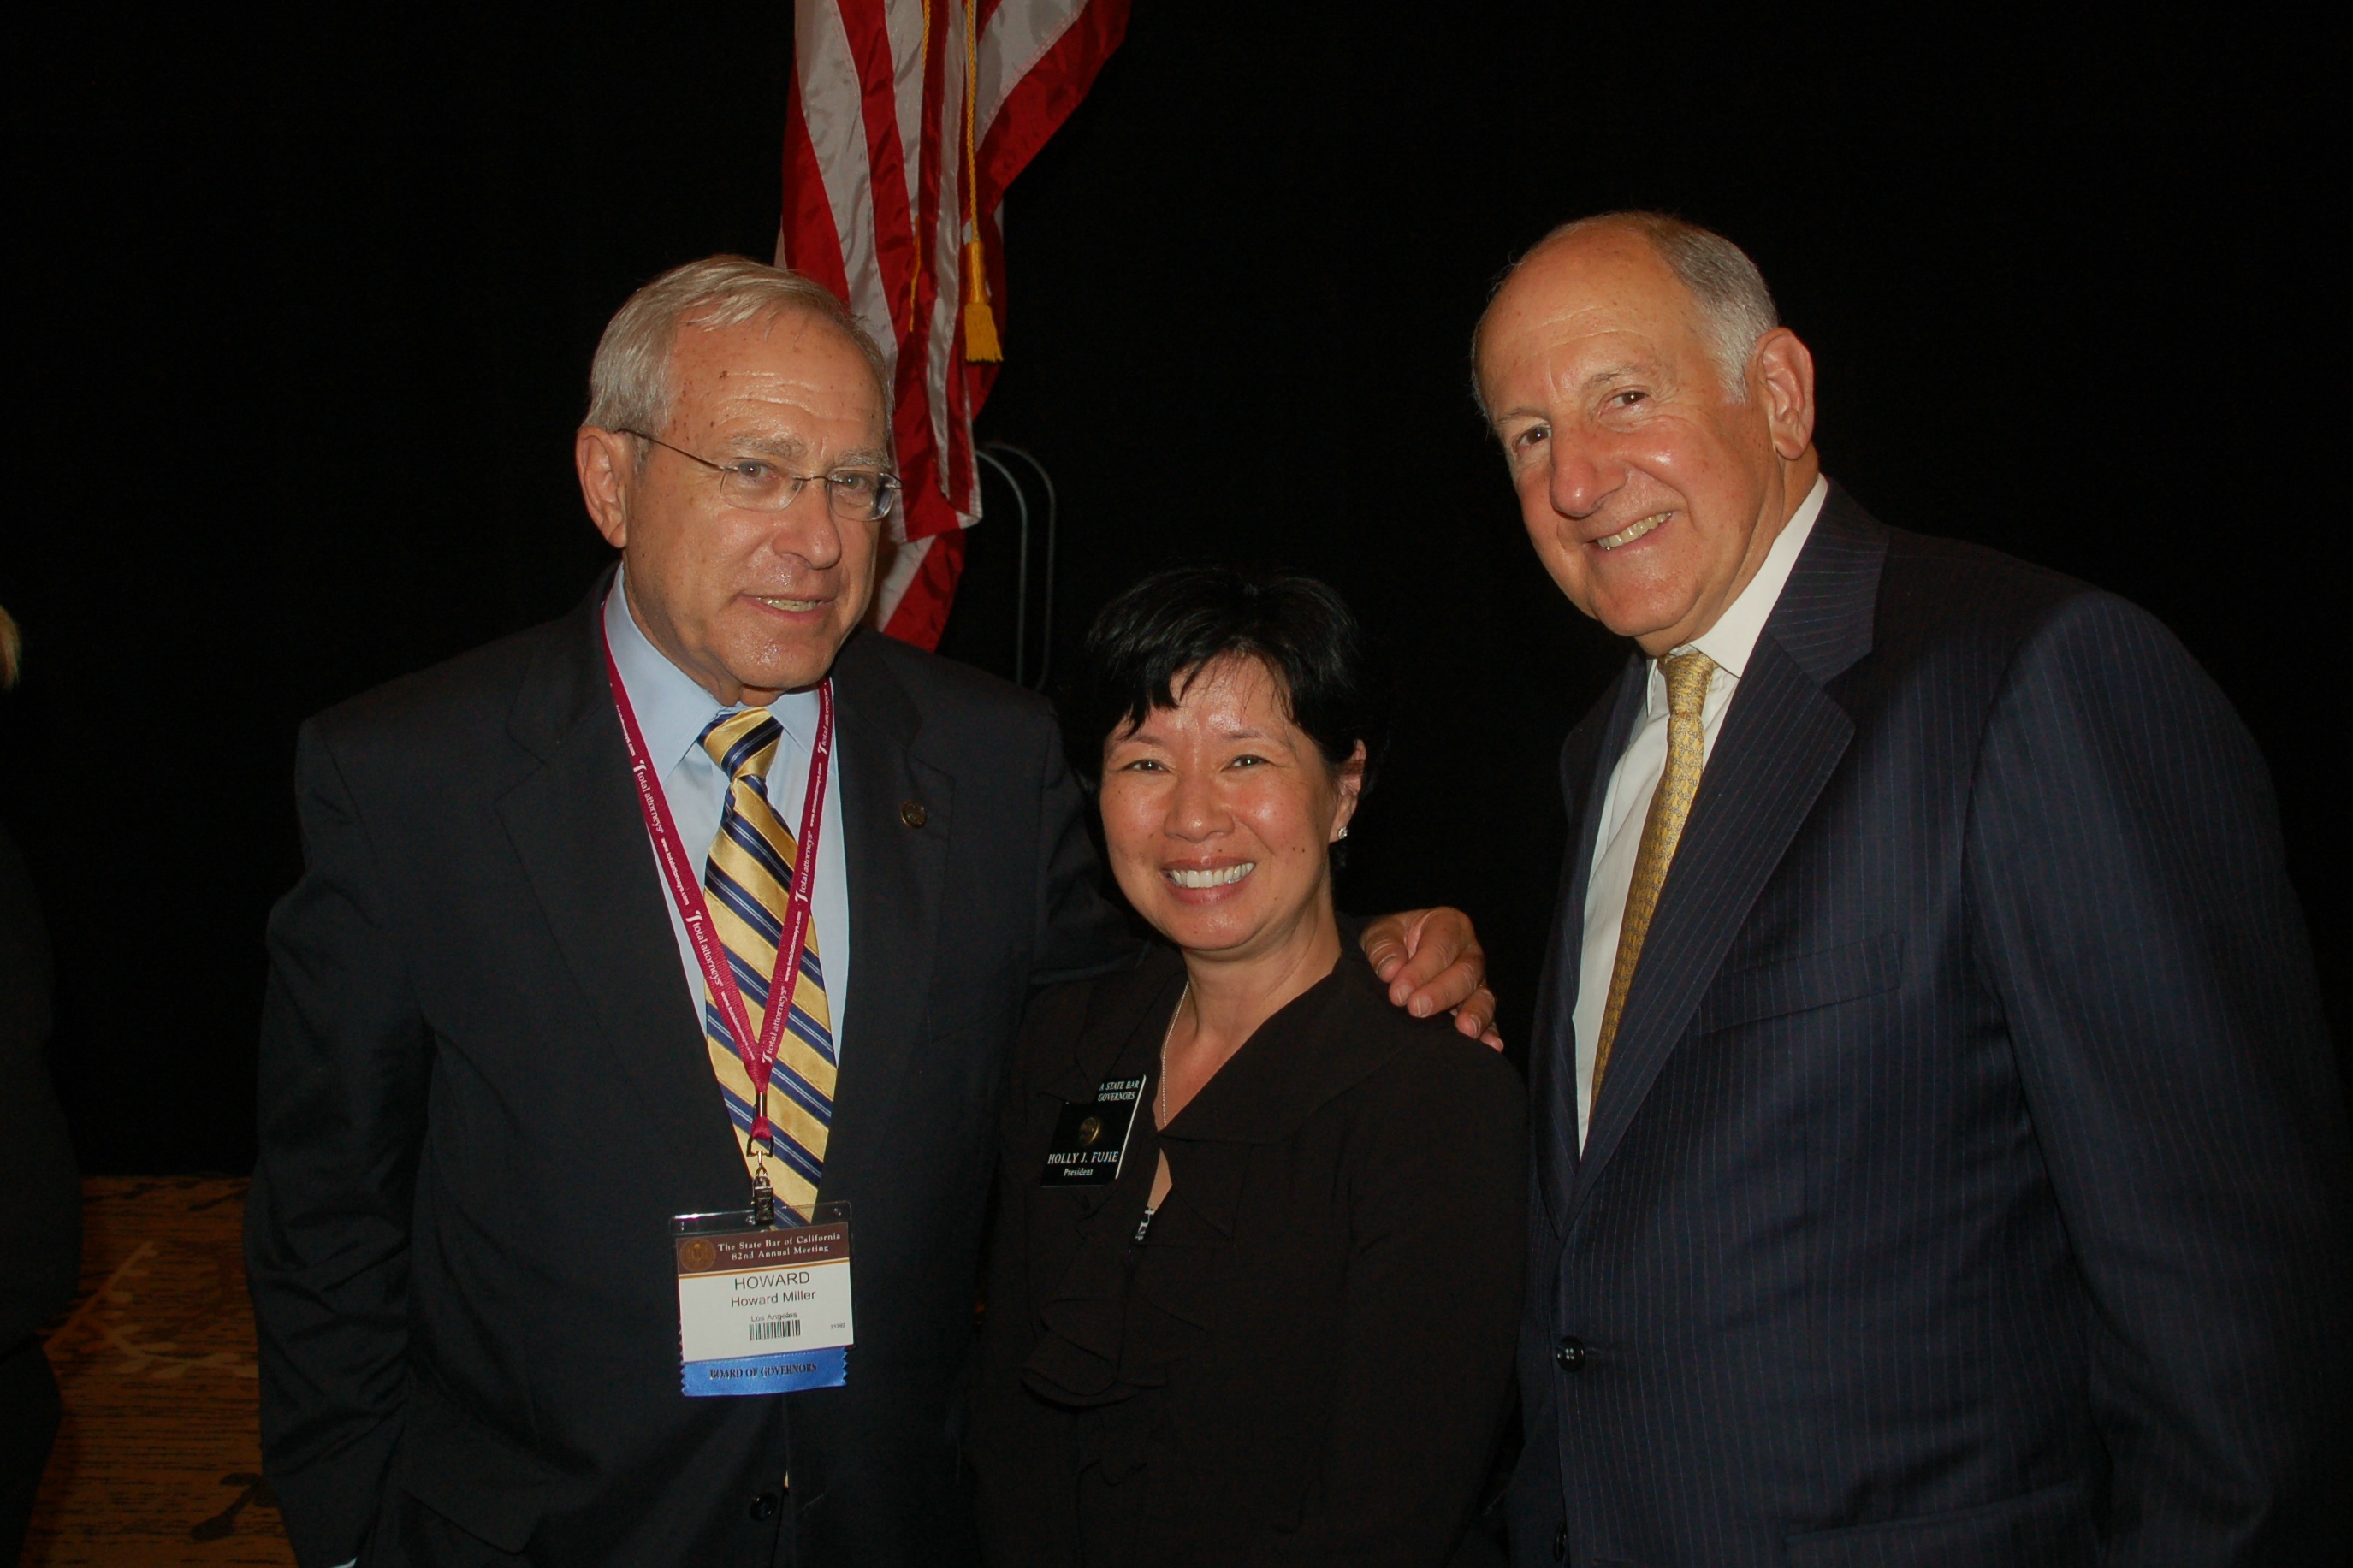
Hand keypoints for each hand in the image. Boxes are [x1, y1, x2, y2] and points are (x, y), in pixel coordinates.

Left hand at [1359, 908, 1502, 1048]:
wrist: (1397, 957)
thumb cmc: (1392, 941)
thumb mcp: (1381, 934)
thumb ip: (1383, 947)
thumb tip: (1391, 970)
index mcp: (1449, 925)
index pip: (1440, 946)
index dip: (1421, 970)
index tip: (1398, 992)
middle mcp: (1469, 952)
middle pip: (1465, 972)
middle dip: (1441, 992)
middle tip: (1416, 1009)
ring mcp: (1477, 981)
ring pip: (1483, 996)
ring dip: (1474, 1014)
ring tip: (1464, 1030)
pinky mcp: (1477, 1007)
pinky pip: (1489, 1020)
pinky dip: (1489, 1033)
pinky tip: (1490, 1045)